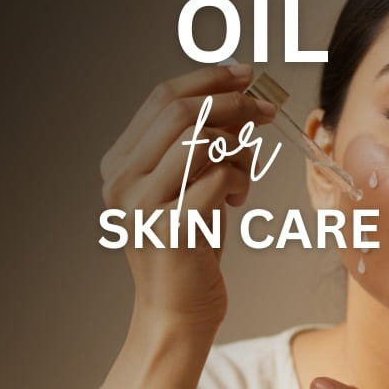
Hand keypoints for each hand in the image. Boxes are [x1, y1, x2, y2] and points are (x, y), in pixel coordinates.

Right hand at [100, 64, 276, 331]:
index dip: (208, 79)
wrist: (178, 314)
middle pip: (181, 111)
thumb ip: (202, 150)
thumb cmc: (190, 252)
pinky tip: (237, 201)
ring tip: (246, 173)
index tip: (247, 74)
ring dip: (238, 150)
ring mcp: (143, 205)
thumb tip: (238, 106)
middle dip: (234, 103)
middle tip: (268, 111)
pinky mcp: (172, 228)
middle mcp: (122, 180)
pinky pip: (219, 179)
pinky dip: (240, 180)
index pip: (162, 98)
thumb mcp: (190, 190)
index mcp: (120, 164)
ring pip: (201, 141)